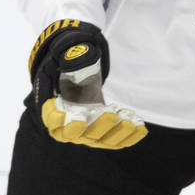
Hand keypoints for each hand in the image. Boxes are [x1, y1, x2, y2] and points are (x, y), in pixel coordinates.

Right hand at [28, 19, 147, 148]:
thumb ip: (69, 59)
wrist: (80, 87)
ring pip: (102, 140)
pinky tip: (141, 127)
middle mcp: (70, 129)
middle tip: (112, 113)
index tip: (78, 118)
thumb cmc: (70, 74)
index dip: (62, 122)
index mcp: (54, 112)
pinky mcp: (105, 137)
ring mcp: (88, 135)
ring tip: (130, 121)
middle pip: (82, 134)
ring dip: (117, 133)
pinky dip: (129, 137)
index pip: (53, 122)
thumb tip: (76, 53)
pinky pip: (117, 141)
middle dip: (99, 126)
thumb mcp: (65, 63)